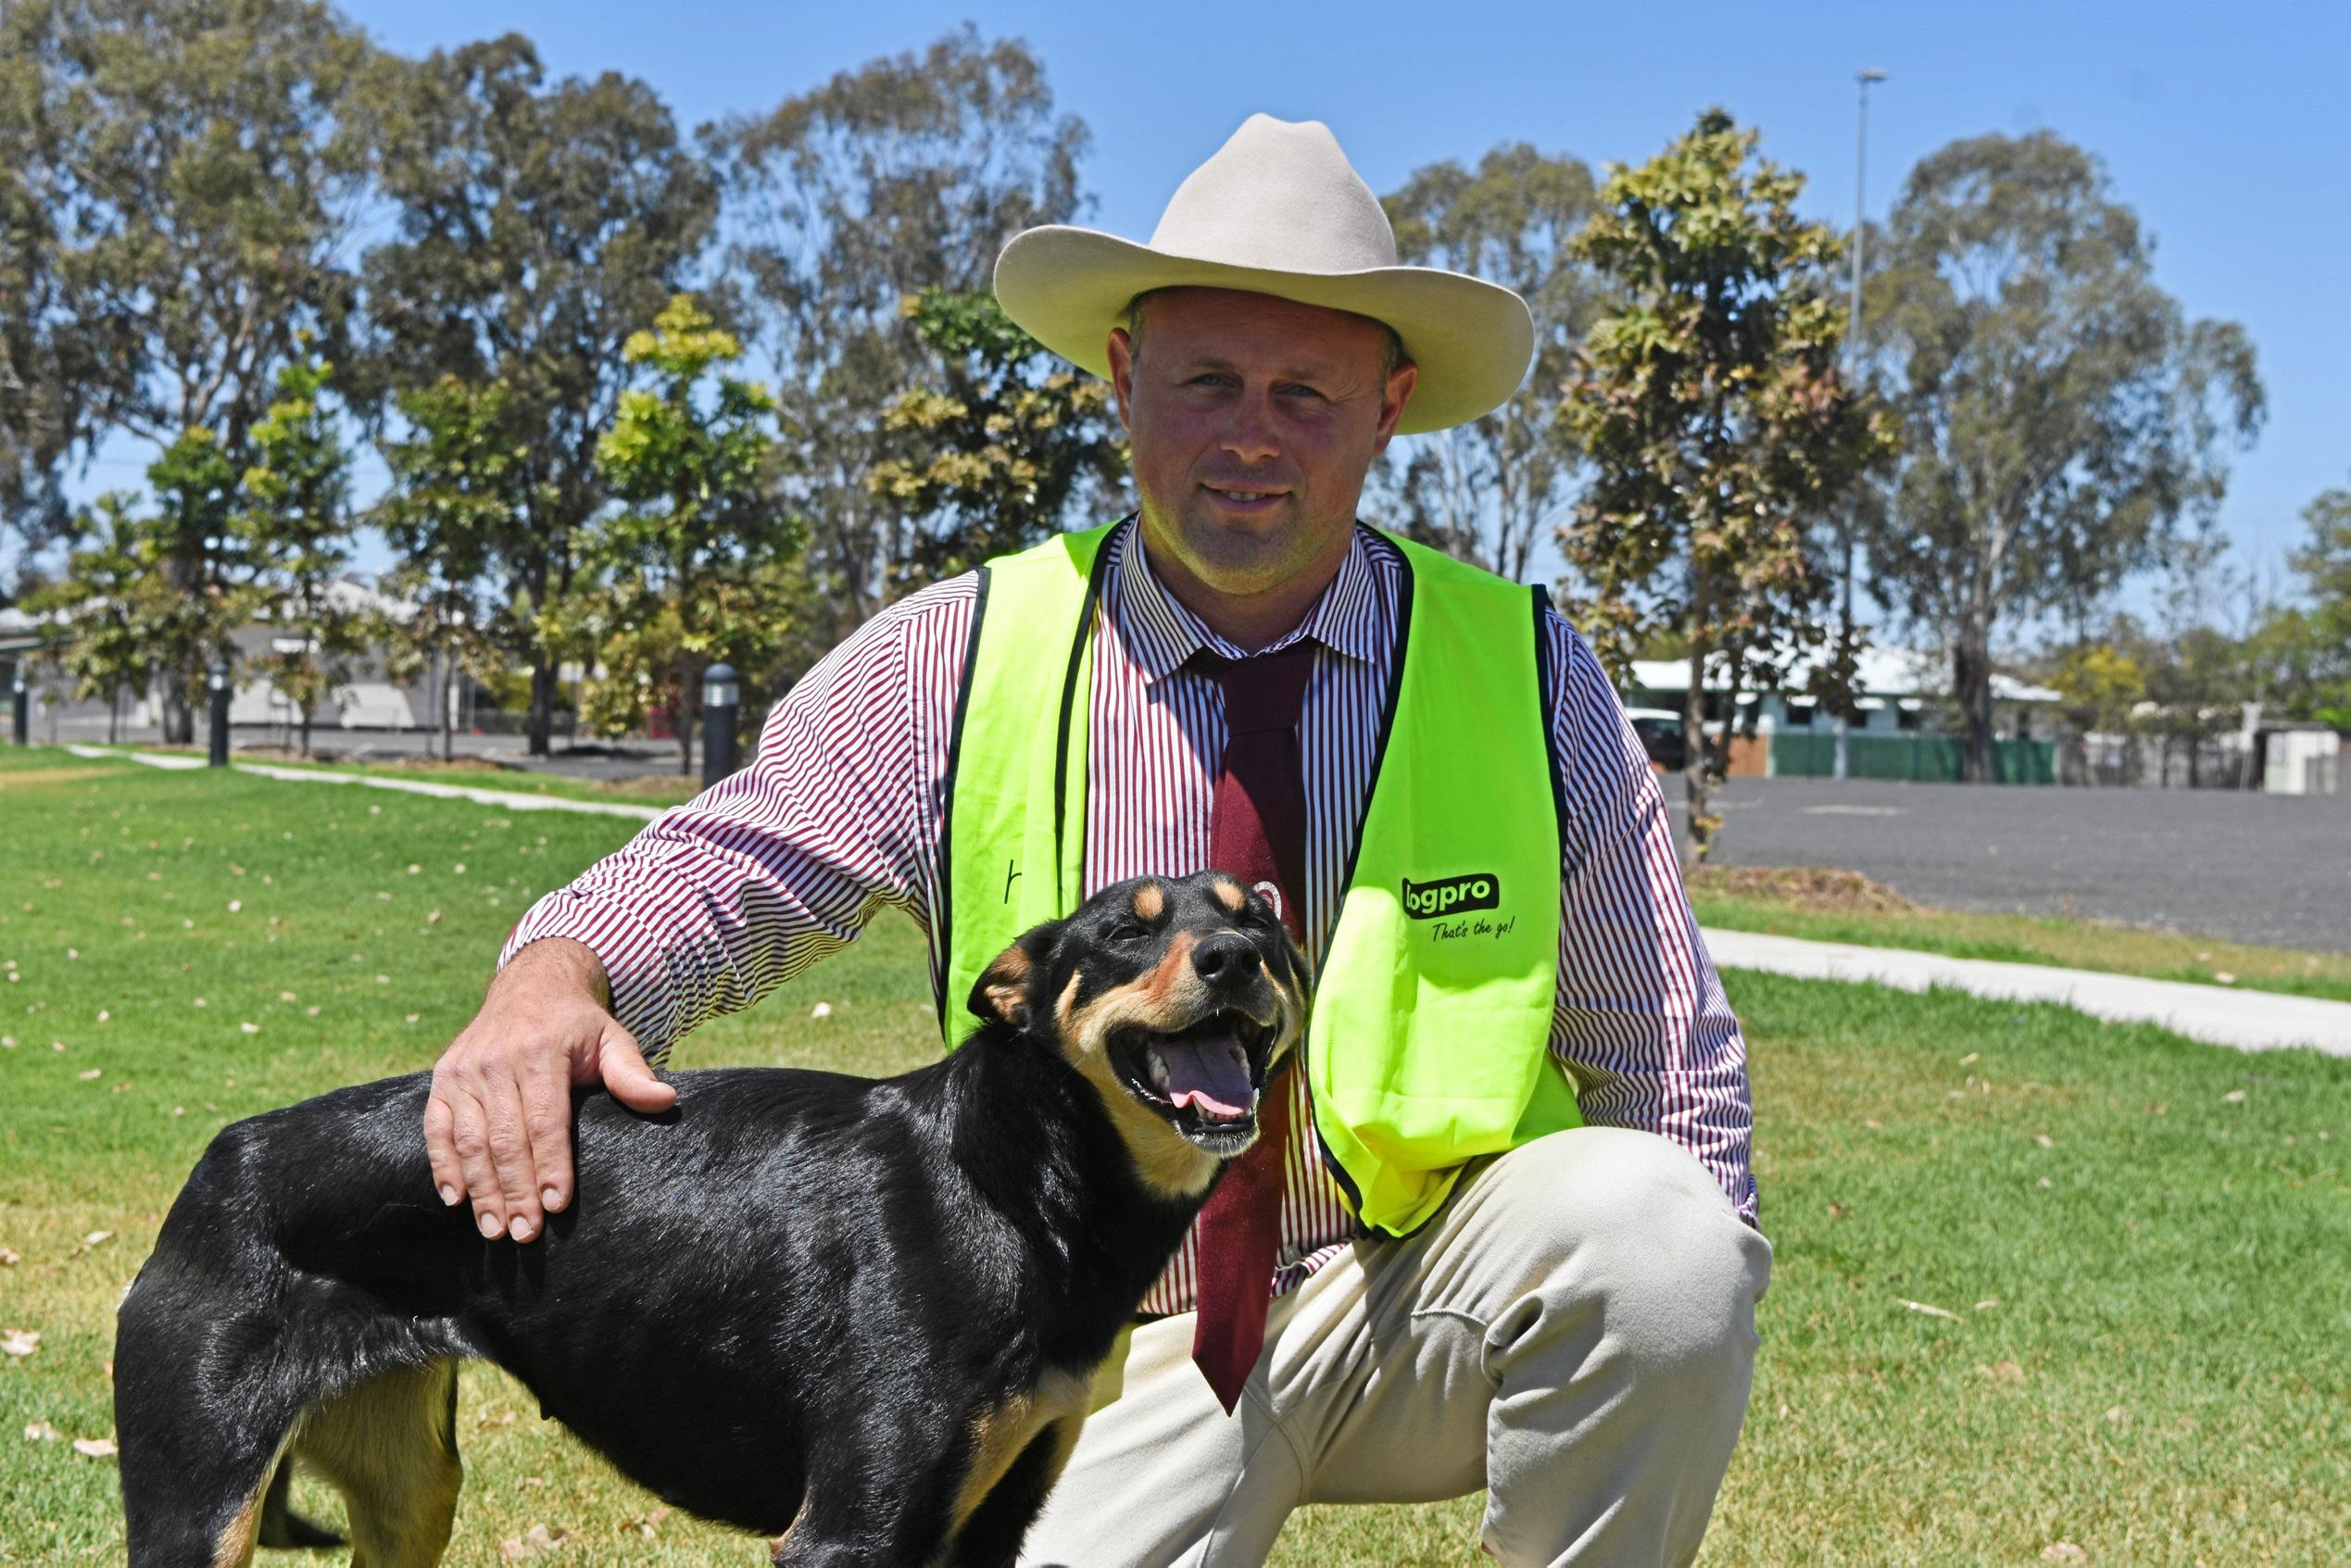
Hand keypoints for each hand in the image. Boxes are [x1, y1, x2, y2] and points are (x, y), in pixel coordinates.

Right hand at [424, 937, 676, 1241]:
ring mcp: (465, 1071)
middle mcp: (497, 1061)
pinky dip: (443, 1165)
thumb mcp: (612, 1039)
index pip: (544, 1119)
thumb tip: (666, 1101)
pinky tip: (456, 1199)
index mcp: (541, 1052)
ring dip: (480, 1189)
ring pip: (469, 1139)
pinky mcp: (444, 1079)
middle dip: (514, 1190)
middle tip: (524, 1233)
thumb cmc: (578, 1026)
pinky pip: (437, 1128)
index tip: (556, 1204)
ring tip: (494, 1229)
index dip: (549, 1164)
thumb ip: (632, 1074)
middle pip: (504, 1137)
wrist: (531, 986)